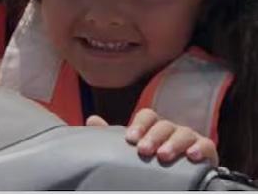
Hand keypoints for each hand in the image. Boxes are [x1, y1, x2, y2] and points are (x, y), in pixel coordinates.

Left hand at [86, 109, 217, 164]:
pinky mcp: (207, 152)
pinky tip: (193, 156)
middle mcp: (172, 129)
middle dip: (153, 136)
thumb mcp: (132, 152)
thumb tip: (92, 120)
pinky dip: (201, 148)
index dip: (139, 125)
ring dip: (174, 143)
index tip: (130, 139)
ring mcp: (190, 139)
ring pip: (184, 132)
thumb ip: (113, 136)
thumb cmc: (153, 164)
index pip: (147, 116)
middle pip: (163, 124)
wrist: (178, 184)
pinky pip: (207, 145)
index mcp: (154, 127)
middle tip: (144, 150)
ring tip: (164, 155)